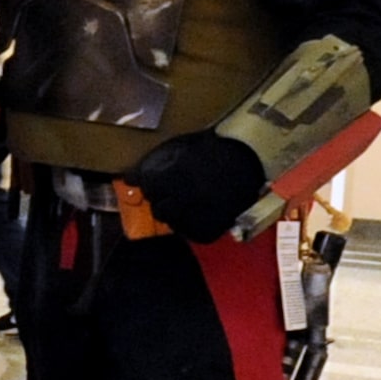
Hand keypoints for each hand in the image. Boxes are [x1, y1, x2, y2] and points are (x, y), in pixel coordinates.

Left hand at [133, 130, 267, 242]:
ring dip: (174, 211)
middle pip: (157, 206)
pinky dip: (189, 224)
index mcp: (177, 175)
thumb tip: (129, 178)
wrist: (251, 162)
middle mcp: (186, 199)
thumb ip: (154, 163)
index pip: (147, 185)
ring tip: (187, 199)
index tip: (150, 179)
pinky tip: (197, 210)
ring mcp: (199, 217)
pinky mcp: (210, 231)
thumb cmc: (213, 150)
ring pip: (171, 222)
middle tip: (173, 188)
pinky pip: (189, 232)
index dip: (148, 181)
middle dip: (161, 197)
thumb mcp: (182, 147)